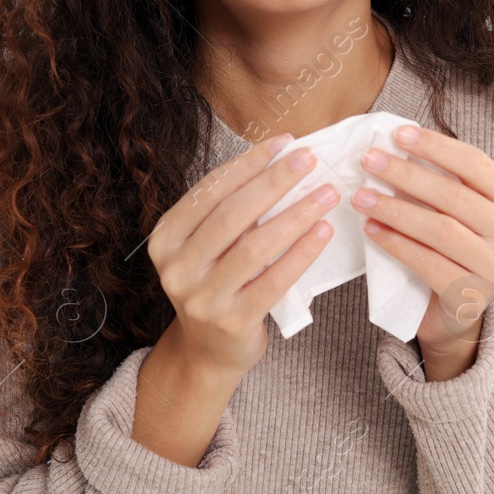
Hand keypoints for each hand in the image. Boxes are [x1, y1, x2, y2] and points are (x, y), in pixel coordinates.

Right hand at [146, 133, 339, 378]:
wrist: (207, 351)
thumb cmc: (215, 285)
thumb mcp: (206, 247)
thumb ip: (229, 212)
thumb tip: (278, 162)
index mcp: (166, 238)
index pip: (210, 190)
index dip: (248, 163)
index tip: (283, 143)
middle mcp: (177, 267)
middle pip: (232, 214)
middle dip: (274, 181)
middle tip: (309, 160)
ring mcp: (203, 297)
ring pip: (255, 246)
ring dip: (295, 215)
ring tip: (326, 194)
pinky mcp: (232, 322)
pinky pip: (273, 281)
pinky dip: (301, 253)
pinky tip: (323, 232)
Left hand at [352, 124, 493, 368]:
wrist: (456, 309)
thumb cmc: (450, 248)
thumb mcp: (453, 210)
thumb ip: (437, 182)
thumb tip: (394, 146)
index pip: (475, 164)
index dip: (436, 146)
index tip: (397, 134)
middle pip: (455, 196)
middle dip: (407, 175)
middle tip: (368, 161)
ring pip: (442, 231)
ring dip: (396, 210)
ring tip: (361, 197)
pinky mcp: (473, 297)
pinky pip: (429, 264)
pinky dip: (397, 244)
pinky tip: (372, 229)